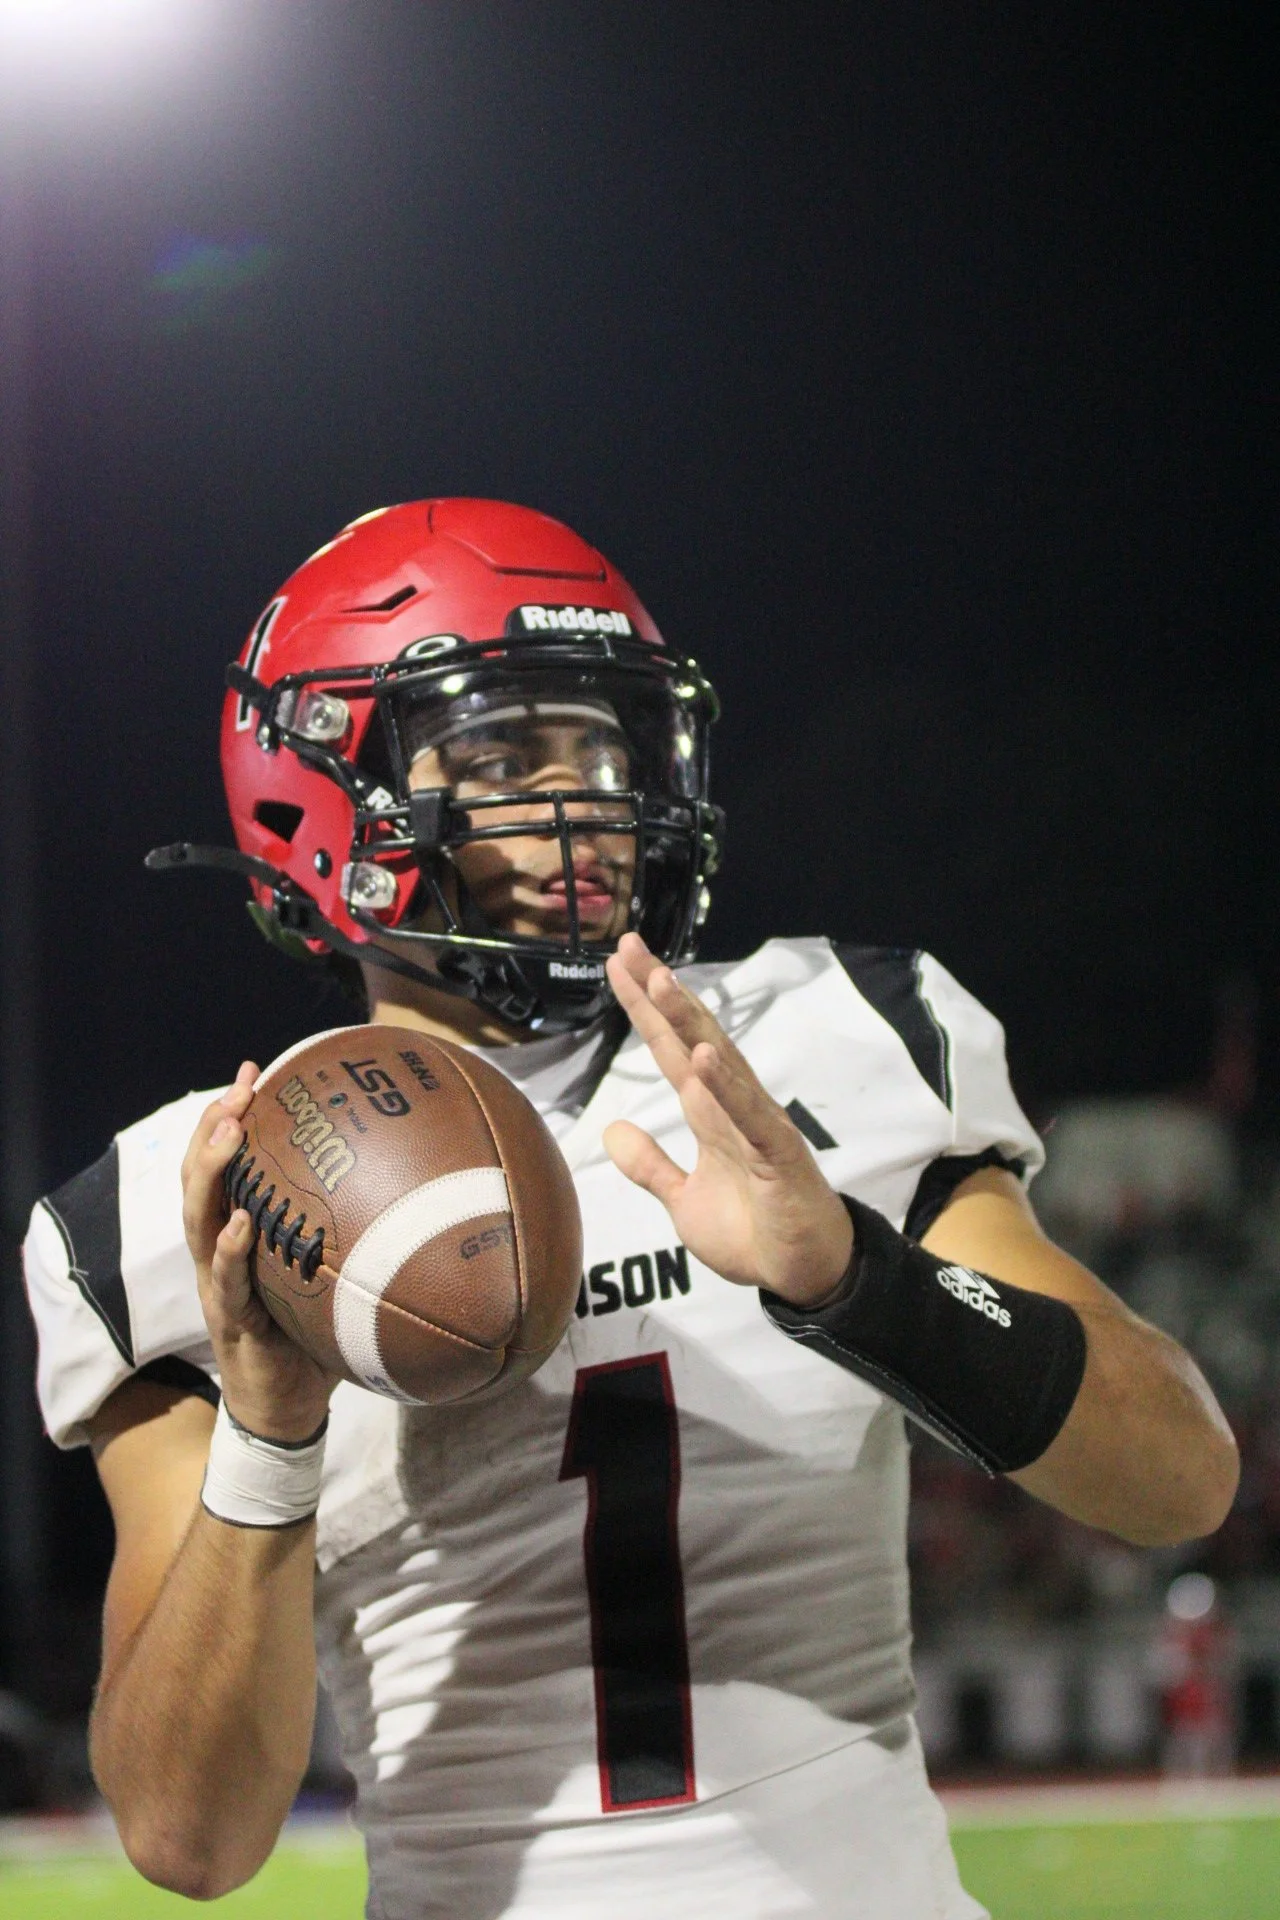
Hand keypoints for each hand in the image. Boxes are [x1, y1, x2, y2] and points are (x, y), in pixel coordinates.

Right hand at [181, 1062, 336, 1442]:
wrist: (286, 1410)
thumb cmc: (311, 1337)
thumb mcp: (332, 1275)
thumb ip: (357, 1235)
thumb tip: (426, 1194)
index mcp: (239, 1235)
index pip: (225, 1165)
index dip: (230, 1118)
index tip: (252, 1072)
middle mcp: (219, 1252)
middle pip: (201, 1179)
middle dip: (213, 1129)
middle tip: (237, 1089)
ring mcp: (218, 1285)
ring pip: (200, 1218)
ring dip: (213, 1172)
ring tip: (231, 1132)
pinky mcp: (230, 1321)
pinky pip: (226, 1280)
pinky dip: (230, 1249)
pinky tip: (242, 1221)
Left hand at [603, 934, 853, 1305]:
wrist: (802, 1275)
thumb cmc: (753, 1234)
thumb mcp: (683, 1201)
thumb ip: (650, 1166)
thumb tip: (612, 1131)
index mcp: (709, 1113)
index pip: (670, 1049)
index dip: (644, 1009)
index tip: (617, 965)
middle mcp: (732, 1106)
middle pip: (691, 1038)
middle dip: (660, 993)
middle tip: (629, 947)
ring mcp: (757, 1125)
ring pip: (720, 1062)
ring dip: (689, 1022)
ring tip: (660, 981)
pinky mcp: (778, 1155)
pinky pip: (750, 1115)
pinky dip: (726, 1085)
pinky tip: (703, 1056)